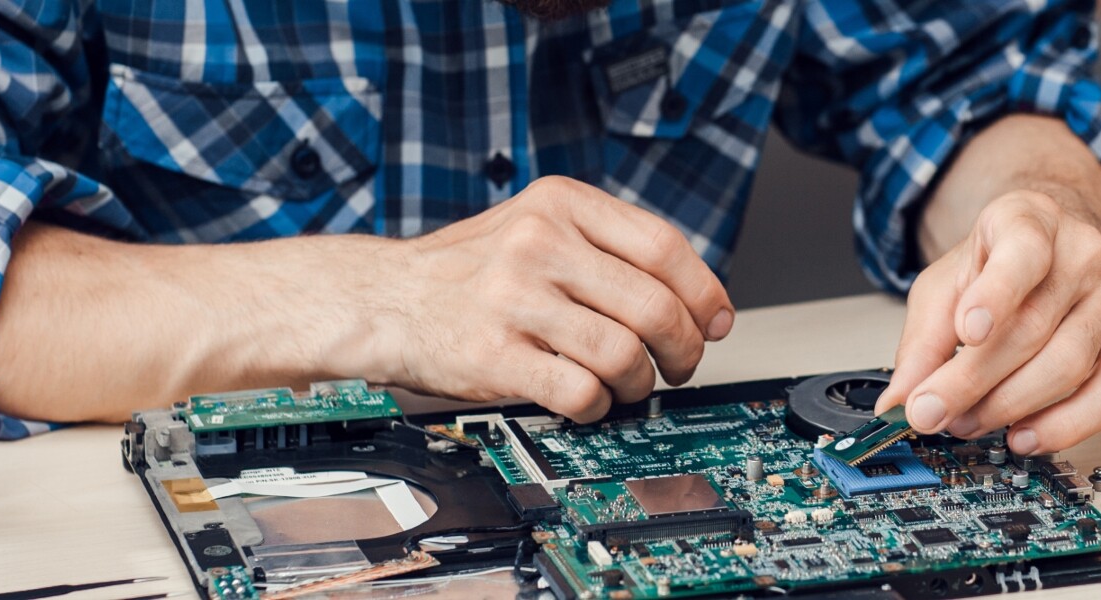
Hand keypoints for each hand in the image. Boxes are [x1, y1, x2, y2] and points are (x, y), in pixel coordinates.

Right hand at [371, 176, 733, 421]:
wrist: (382, 298)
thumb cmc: (471, 271)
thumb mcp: (538, 226)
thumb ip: (607, 248)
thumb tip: (696, 300)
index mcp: (561, 204)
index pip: (665, 247)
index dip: (705, 294)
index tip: (717, 323)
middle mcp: (540, 244)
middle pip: (655, 306)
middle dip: (684, 349)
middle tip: (680, 366)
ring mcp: (515, 299)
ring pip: (624, 354)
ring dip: (641, 383)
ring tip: (629, 385)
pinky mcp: (493, 356)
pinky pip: (581, 392)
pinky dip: (598, 406)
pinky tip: (588, 399)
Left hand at [874, 190, 1100, 454]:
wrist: (1059, 250)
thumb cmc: (1002, 264)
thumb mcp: (947, 283)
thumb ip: (922, 340)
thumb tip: (899, 403)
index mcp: (1031, 221)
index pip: (1022, 254)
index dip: (996, 295)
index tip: (967, 331)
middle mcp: (1082, 256)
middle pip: (1033, 327)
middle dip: (974, 380)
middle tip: (932, 411)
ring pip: (1068, 366)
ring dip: (1008, 406)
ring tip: (965, 422)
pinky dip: (1065, 427)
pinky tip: (1024, 437)